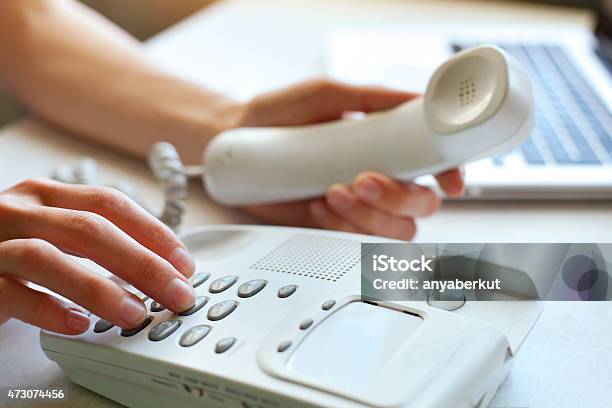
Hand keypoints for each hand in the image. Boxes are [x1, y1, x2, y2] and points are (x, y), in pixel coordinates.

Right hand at [0, 179, 195, 333]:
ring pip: (48, 258)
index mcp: (47, 195)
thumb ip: (96, 240)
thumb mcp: (53, 231)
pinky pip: (11, 293)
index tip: (184, 263)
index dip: (153, 232)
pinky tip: (77, 324)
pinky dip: (47, 310)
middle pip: (89, 229)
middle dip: (142, 263)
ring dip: (99, 287)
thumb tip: (161, 264)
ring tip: (134, 313)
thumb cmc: (9, 249)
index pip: (110, 203)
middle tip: (176, 292)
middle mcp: (19, 212)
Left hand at [231, 79, 463, 239]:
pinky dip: (340, 226)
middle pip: (421, 205)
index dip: (450, 175)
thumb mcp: (326, 95)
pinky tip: (317, 205)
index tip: (449, 181)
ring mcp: (357, 206)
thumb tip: (414, 98)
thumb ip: (370, 97)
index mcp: (386, 145)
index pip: (434, 164)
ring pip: (394, 230)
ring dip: (369, 215)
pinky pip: (354, 241)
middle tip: (363, 179)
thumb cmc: (280, 115)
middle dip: (398, 197)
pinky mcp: (332, 226)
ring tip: (333, 190)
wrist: (237, 142)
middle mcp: (379, 177)